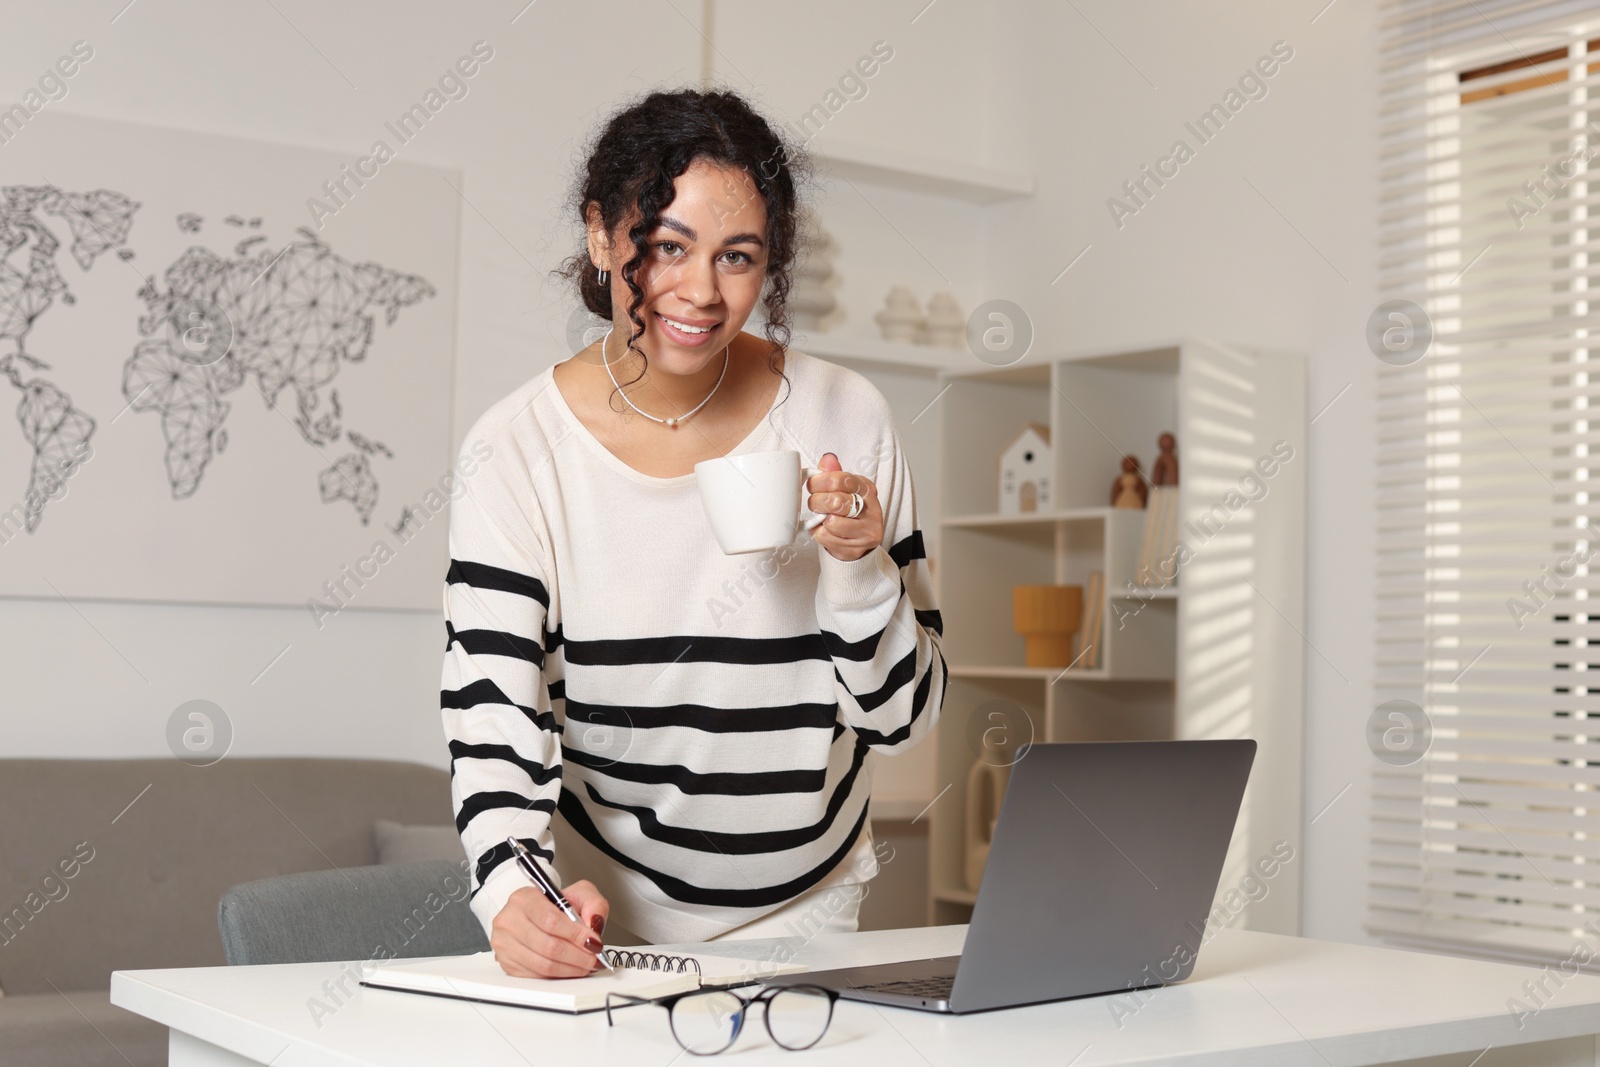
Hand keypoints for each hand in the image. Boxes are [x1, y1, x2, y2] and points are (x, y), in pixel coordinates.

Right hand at [490, 880, 610, 978]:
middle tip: (594, 958)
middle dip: (578, 956)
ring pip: (543, 964)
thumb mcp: (578, 893)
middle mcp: (509, 920)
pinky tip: (570, 968)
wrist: (534, 913)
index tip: (593, 942)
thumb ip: (593, 903)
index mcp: (524, 898)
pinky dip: (559, 975)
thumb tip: (594, 924)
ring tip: (586, 965)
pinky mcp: (507, 963)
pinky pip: (537, 975)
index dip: (576, 935)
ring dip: (571, 968)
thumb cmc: (555, 904)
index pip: (551, 921)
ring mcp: (504, 943)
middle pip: (548, 946)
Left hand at [807, 452, 883, 562]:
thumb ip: (834, 473)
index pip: (839, 479)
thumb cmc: (848, 510)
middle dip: (817, 502)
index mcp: (866, 488)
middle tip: (816, 503)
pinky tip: (824, 530)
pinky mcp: (858, 548)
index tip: (813, 485)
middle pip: (835, 501)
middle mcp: (871, 508)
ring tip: (821, 518)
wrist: (858, 540)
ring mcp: (867, 530)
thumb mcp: (844, 488)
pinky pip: (827, 539)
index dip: (819, 482)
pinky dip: (819, 534)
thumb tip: (828, 459)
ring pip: (831, 523)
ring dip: (819, 520)